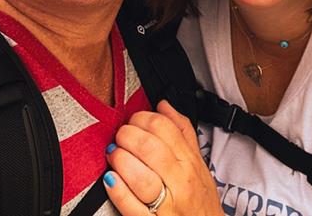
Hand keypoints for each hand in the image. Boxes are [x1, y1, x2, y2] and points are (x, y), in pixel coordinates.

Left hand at [103, 100, 222, 215]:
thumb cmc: (201, 201)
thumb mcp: (199, 164)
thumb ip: (182, 132)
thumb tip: (163, 105)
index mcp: (190, 163)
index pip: (165, 128)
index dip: (143, 118)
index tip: (134, 121)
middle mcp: (180, 182)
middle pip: (150, 148)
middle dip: (128, 135)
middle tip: (120, 136)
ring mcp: (166, 205)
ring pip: (141, 177)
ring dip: (121, 160)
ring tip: (114, 155)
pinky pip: (131, 207)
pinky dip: (118, 191)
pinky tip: (110, 180)